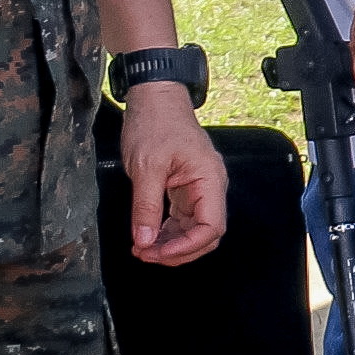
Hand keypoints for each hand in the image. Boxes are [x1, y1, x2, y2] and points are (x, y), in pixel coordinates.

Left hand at [119, 86, 229, 266]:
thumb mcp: (146, 167)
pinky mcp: (185, 188)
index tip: (158, 253)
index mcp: (209, 179)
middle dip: (178, 250)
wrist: (155, 98)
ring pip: (193, 229)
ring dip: (170, 244)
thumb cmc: (156, 123)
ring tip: (142, 249)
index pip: (211, 226)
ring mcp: (198, 188)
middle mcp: (210, 187)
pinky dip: (166, 232)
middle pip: (205, 233)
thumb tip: (145, 240)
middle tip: (146, 255)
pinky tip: (147, 236)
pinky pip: (182, 219)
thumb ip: (146, 206)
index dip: (187, 247)